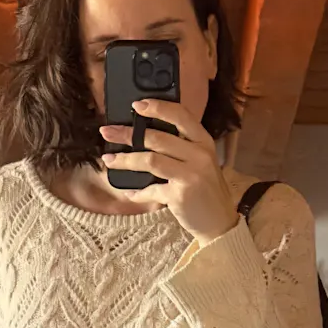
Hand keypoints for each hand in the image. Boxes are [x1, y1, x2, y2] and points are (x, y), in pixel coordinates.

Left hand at [99, 99, 239, 243]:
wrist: (220, 222)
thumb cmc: (205, 191)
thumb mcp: (201, 163)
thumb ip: (181, 148)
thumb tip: (144, 137)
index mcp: (204, 142)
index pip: (180, 116)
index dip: (157, 107)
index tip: (136, 105)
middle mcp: (199, 155)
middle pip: (157, 137)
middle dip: (128, 134)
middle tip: (107, 132)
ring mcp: (191, 174)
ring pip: (150, 160)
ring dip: (125, 159)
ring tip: (109, 160)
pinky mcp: (180, 195)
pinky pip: (151, 189)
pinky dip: (137, 192)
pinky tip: (129, 192)